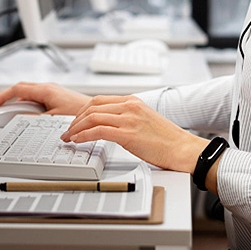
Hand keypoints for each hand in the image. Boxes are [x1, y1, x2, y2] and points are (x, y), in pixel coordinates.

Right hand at [0, 82, 89, 114]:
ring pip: (29, 94)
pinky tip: (28, 116)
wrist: (96, 114)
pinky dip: (28, 105)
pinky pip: (37, 98)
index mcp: (45, 90)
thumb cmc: (79, 114)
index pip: (18, 89)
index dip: (3, 96)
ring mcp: (53, 92)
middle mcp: (48, 88)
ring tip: (11, 115)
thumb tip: (20, 120)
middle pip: (22, 90)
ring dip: (19, 103)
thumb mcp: (52, 119)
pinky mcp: (57, 97)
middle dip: (8, 99)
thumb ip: (34, 118)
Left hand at [61, 95, 207, 172]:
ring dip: (76, 128)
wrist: (182, 149)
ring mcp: (128, 118)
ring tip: (69, 137)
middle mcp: (129, 106)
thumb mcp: (145, 120)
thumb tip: (108, 126)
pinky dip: (84, 135)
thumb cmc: (167, 140)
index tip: (75, 122)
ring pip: (92, 117)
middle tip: (68, 130)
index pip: (99, 101)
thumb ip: (127, 118)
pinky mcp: (128, 133)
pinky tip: (78, 141)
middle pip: (92, 107)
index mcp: (133, 101)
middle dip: (75, 119)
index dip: (82, 111)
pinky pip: (98, 131)